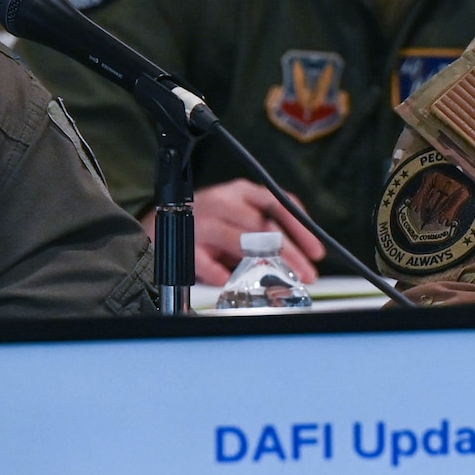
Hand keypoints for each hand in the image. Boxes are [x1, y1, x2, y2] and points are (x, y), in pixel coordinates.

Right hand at [142, 179, 323, 285]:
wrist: (157, 229)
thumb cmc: (206, 227)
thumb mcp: (237, 220)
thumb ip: (264, 234)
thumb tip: (297, 259)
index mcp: (240, 191)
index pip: (279, 204)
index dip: (302, 229)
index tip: (317, 252)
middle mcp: (223, 201)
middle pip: (264, 228)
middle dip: (290, 255)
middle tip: (305, 275)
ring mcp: (202, 220)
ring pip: (241, 243)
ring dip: (264, 266)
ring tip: (279, 283)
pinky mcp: (184, 242)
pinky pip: (209, 263)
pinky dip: (224, 275)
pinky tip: (232, 282)